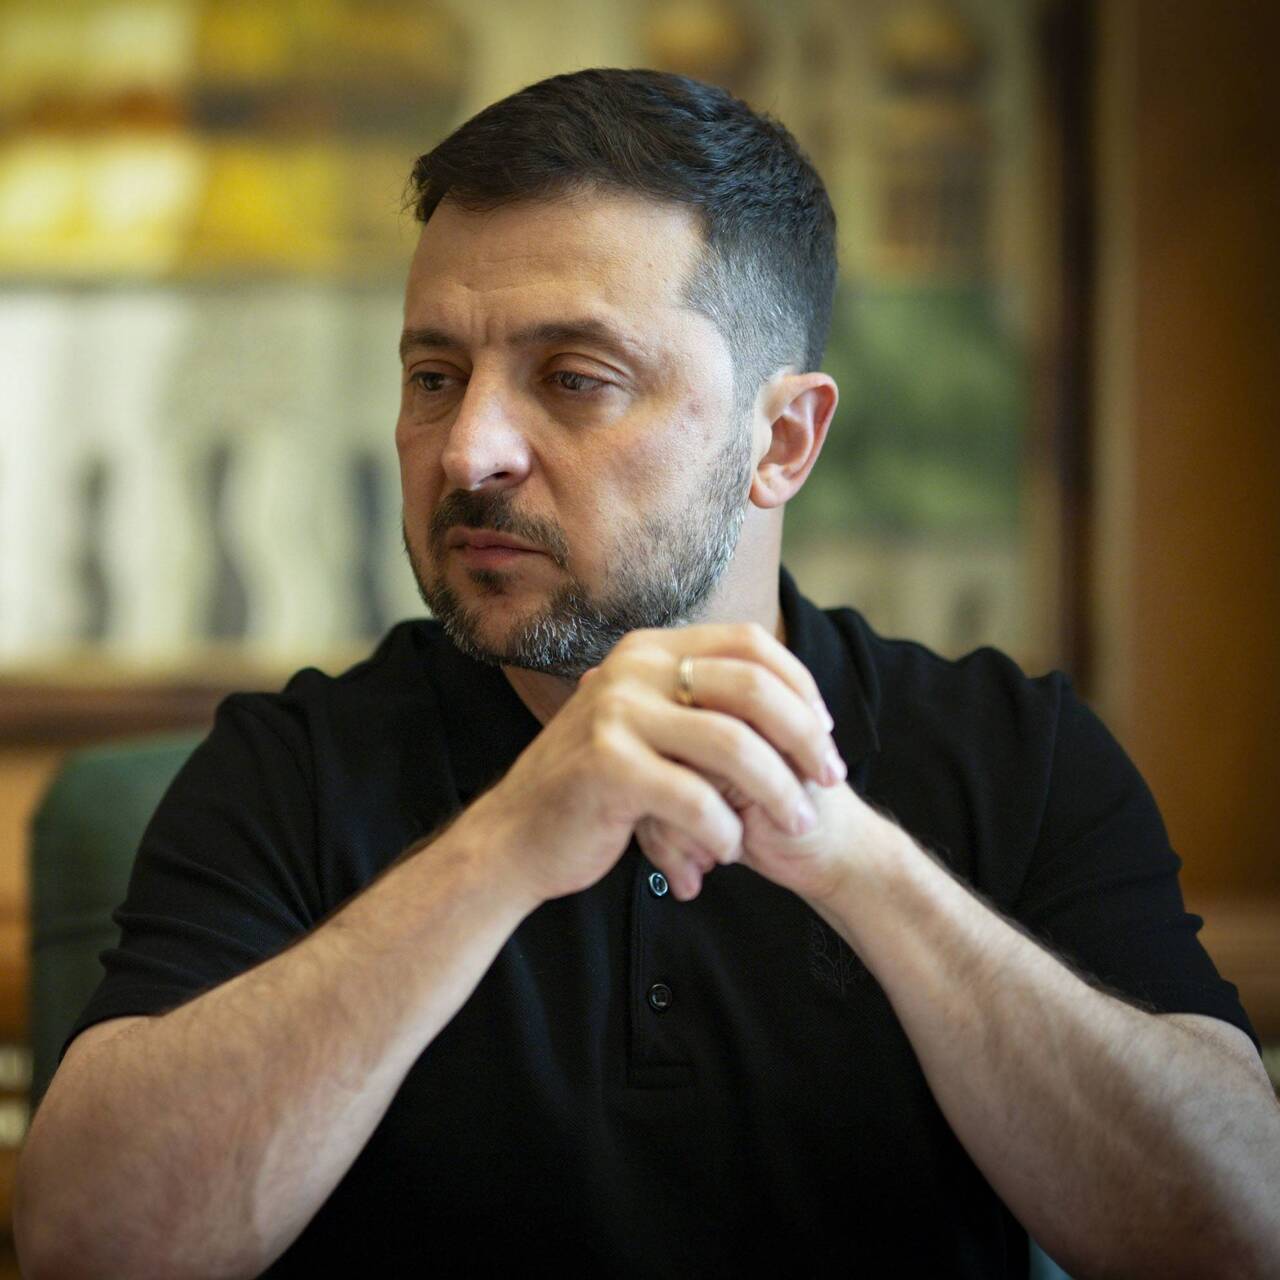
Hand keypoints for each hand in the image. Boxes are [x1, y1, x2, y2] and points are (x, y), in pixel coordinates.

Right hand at [466, 623, 841, 906]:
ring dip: (777, 789)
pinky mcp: (606, 765)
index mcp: (650, 650)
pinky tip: (728, 852)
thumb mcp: (647, 726)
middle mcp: (632, 668)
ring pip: (732, 745)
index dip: (800, 685)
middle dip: (804, 737)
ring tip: (796, 822)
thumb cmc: (598, 789)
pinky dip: (724, 829)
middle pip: (751, 687)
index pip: (749, 643)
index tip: (825, 732)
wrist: (516, 837)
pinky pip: (694, 798)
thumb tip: (797, 704)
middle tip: (830, 779)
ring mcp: (616, 713)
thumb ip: (702, 705)